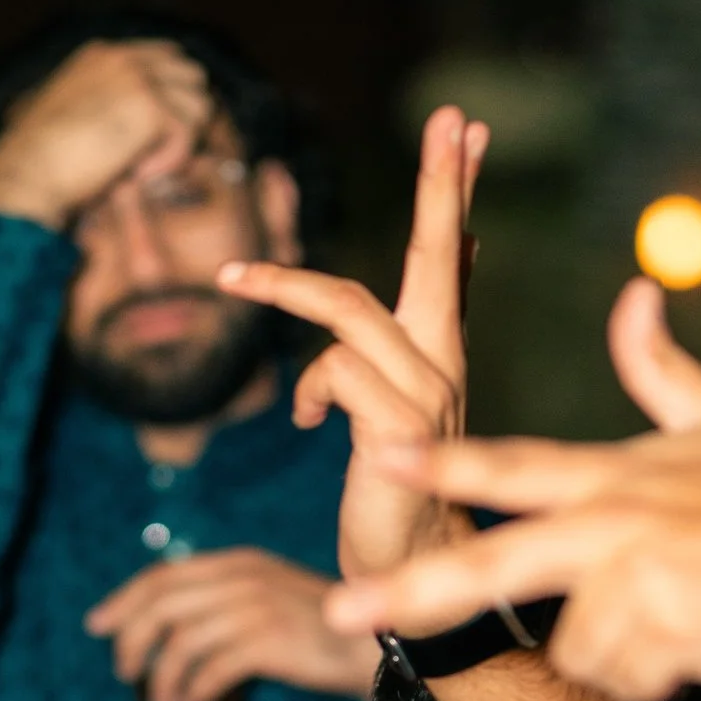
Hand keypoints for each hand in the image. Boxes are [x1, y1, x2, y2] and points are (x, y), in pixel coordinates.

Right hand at [0, 35, 214, 229]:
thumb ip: (110, 106)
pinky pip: (188, 135)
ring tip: (143, 164)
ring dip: (180, 141)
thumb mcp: (76, 116)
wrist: (26, 175)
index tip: (158, 135)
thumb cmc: (43, 160)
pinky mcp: (150, 106)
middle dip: (186, 115)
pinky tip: (137, 174)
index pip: (166, 57)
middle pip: (192, 74)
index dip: (173, 97)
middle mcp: (123, 57)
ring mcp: (138, 77)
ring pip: (200, 104)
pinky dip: (169, 162)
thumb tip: (152, 126)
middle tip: (160, 151)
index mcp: (102, 55)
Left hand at [85, 546, 374, 700]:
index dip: (124, 600)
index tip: (97, 625)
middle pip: (161, 604)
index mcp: (240, 563)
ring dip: (161, 678)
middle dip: (131, 639)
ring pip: (180, 641)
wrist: (381, 645)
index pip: (164, 574)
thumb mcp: (271, 600)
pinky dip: (190, 693)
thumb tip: (171, 630)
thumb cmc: (325, 631)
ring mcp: (255, 607)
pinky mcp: (268, 641)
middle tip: (122, 672)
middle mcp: (243, 578)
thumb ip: (226, 603)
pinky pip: (209, 670)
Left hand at [218, 100, 488, 589]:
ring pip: (351, 311)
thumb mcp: (391, 412)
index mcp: (441, 355)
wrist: (416, 582)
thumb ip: (387, 352)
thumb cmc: (398, 494)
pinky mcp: (398, 430)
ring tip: (231, 278)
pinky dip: (308, 388)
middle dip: (442, 187)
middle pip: (435, 258)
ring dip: (283, 289)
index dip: (457, 193)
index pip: (451, 258)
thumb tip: (360, 318)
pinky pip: (336, 372)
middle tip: (454, 118)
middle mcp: (444, 366)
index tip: (468, 128)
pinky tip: (302, 419)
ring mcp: (428, 396)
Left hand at [323, 276, 700, 700]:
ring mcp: (640, 576)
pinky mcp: (672, 631)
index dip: (437, 459)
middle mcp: (617, 518)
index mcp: (618, 472)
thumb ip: (661, 371)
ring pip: (575, 648)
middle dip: (411, 591)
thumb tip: (633, 292)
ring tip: (689, 625)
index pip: (510, 461)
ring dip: (622, 659)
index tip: (371, 451)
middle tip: (342, 613)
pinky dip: (660, 683)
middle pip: (491, 562)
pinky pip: (625, 683)